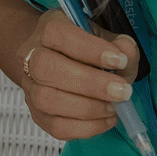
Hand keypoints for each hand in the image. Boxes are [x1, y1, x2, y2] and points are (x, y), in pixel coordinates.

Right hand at [16, 9, 140, 140]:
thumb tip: (126, 56)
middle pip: (46, 68)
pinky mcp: (37, 114)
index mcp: (49, 28)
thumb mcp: (109, 39)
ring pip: (47, 100)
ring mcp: (30, 86)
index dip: (89, 49)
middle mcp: (31, 55)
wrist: (63, 64)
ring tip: (114, 107)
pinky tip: (105, 119)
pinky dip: (85, 127)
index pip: (57, 34)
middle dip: (89, 84)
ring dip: (88, 108)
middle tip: (122, 91)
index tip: (119, 60)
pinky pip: (55, 126)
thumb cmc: (88, 51)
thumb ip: (122, 46)